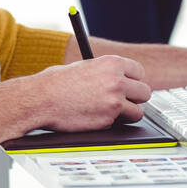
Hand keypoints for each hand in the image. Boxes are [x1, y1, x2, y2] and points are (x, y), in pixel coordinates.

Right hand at [28, 55, 151, 131]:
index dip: (134, 81)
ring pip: (138, 112)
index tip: (130, 86)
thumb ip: (104, 72)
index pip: (139, 72)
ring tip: (111, 112)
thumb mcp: (84, 66)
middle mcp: (117, 81)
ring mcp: (114, 102)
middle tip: (123, 101)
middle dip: (135, 98)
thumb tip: (118, 78)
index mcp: (112, 63)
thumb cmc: (56, 82)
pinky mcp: (108, 120)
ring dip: (127, 114)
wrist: (41, 99)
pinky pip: (119, 124)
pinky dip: (111, 124)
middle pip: (145, 92)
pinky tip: (95, 118)